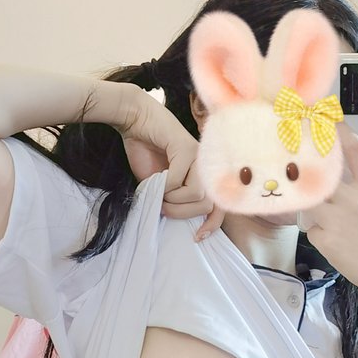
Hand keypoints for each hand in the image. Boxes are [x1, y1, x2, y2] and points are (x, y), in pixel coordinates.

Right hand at [114, 85, 224, 241]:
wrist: (135, 121)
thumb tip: (175, 219)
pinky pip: (179, 181)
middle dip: (181, 213)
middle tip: (163, 208)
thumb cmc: (146, 150)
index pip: (221, 206)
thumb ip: (172, 199)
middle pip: (207, 205)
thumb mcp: (160, 184)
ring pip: (196, 195)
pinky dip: (164, 186)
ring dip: (172, 200)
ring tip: (159, 192)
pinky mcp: (187, 149)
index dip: (212, 224)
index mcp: (203, 175)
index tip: (196, 237)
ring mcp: (199, 157)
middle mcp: (206, 166)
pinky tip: (155, 178)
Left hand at [300, 126, 357, 299]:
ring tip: (323, 215)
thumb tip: (341, 180)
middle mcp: (353, 198)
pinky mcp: (325, 238)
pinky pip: (311, 229)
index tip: (327, 121)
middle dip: (303, 164)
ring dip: (309, 205)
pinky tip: (335, 244)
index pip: (354, 151)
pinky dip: (319, 235)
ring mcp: (337, 217)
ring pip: (308, 201)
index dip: (339, 133)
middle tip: (292, 159)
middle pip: (319, 172)